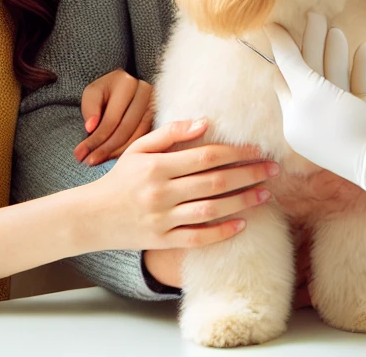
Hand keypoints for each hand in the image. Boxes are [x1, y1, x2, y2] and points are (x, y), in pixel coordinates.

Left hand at [76, 69, 153, 164]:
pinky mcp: (157, 117)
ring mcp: (154, 105)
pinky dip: (128, 149)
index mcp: (127, 83)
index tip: (81, 153)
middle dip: (106, 149)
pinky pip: (143, 138)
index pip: (112, 118)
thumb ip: (90, 108)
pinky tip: (113, 157)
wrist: (121, 86)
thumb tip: (91, 127)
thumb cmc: (105, 90)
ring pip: (136, 136)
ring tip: (99, 161)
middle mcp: (145, 93)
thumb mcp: (92, 93)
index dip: (96, 138)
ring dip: (116, 152)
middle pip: (126, 129)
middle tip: (90, 161)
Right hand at [89, 119, 279, 253]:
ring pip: (210, 210)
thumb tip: (205, 122)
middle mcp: (162, 193)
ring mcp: (163, 220)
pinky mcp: (163, 241)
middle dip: (248, 175)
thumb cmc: (121, 178)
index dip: (235, 152)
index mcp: (158, 167)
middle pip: (214, 182)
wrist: (92, 217)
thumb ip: (171, 133)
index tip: (257, 150)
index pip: (205, 157)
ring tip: (265, 194)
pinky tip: (241, 224)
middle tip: (273, 170)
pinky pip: (197, 238)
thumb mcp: (139, 148)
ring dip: (242, 202)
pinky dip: (221, 232)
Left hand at [266, 13, 365, 216]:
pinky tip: (364, 48)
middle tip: (314, 14)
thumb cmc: (340, 129)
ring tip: (334, 28)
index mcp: (295, 120)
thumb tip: (273, 35)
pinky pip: (361, 84)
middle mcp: (317, 117)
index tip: (277, 23)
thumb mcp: (308, 93)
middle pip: (311, 72)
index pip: (285, 77)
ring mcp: (344, 114)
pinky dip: (362, 66)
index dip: (284, 49)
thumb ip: (290, 64)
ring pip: (336, 75)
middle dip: (312, 43)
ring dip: (335, 51)